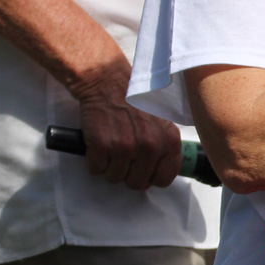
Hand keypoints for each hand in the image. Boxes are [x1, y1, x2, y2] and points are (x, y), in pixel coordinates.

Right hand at [72, 60, 181, 189]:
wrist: (107, 82)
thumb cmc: (134, 102)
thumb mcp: (162, 122)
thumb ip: (165, 146)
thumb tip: (160, 173)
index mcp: (169, 141)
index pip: (164, 179)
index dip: (151, 178)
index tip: (143, 171)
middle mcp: (150, 146)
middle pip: (137, 183)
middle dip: (127, 174)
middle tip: (122, 156)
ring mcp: (125, 147)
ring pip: (115, 178)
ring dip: (110, 167)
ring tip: (111, 147)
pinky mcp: (101, 146)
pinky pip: (96, 169)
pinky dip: (94, 161)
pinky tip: (98, 144)